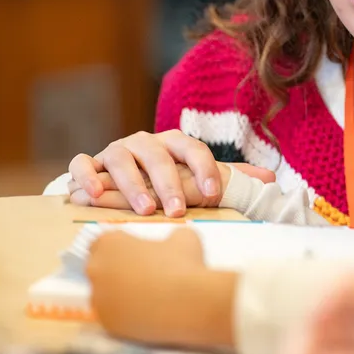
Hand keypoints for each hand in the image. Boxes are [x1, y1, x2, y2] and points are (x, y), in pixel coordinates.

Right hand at [67, 129, 274, 216]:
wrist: (116, 181)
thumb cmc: (163, 181)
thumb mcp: (195, 177)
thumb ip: (230, 178)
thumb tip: (271, 179)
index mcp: (173, 144)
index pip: (193, 149)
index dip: (204, 169)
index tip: (213, 194)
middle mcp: (144, 143)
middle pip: (157, 155)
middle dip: (168, 182)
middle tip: (176, 210)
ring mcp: (115, 151)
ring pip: (121, 158)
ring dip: (131, 184)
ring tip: (143, 208)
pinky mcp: (89, 163)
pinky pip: (82, 163)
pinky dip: (87, 176)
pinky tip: (96, 194)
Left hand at [86, 228, 237, 349]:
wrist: (188, 303)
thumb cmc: (184, 263)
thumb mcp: (183, 238)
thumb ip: (169, 239)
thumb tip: (171, 245)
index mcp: (110, 242)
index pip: (102, 243)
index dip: (119, 249)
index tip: (135, 256)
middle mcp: (96, 269)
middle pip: (99, 269)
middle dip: (114, 272)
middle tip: (140, 277)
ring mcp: (98, 299)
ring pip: (104, 296)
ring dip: (118, 296)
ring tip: (146, 299)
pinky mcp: (106, 323)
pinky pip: (112, 317)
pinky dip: (125, 316)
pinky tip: (146, 315)